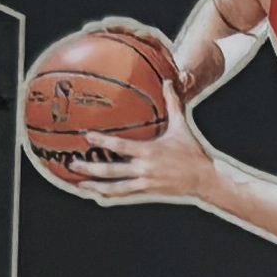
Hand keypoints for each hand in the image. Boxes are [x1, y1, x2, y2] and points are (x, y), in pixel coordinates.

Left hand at [57, 86, 223, 208]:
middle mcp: (145, 169)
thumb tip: (168, 81)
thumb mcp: (182, 127)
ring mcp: (145, 183)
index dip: (103, 142)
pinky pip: (125, 195)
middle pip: (111, 171)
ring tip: (79, 183)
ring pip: (115, 188)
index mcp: (150, 152)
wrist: (205, 179)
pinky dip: (110, 195)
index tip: (87, 136)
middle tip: (72, 163)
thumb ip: (173, 104)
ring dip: (96, 186)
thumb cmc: (193, 152)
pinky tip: (97, 195)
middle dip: (90, 168)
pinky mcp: (148, 192)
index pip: (121, 147)